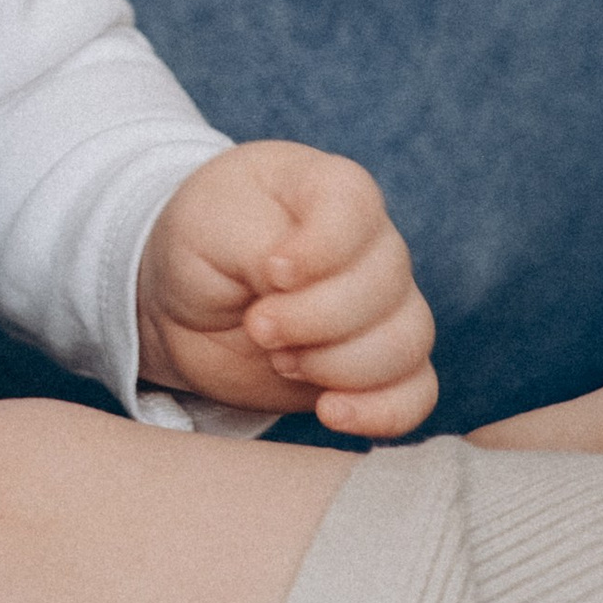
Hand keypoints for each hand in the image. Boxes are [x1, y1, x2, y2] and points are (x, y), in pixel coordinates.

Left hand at [137, 143, 436, 437]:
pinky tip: (331, 413)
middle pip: (384, 287)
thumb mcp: (209, 223)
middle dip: (313, 320)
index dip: (321, 251)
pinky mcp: (379, 367)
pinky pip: (416, 393)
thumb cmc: (203, 241)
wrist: (186, 300)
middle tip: (258, 326)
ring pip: (404, 343)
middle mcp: (373, 246)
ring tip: (280, 360)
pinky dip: (381, 411)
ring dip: (336, 365)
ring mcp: (384, 307)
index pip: (358, 210)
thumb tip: (293, 284)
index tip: (272, 273)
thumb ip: (257, 243)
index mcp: (333, 189)